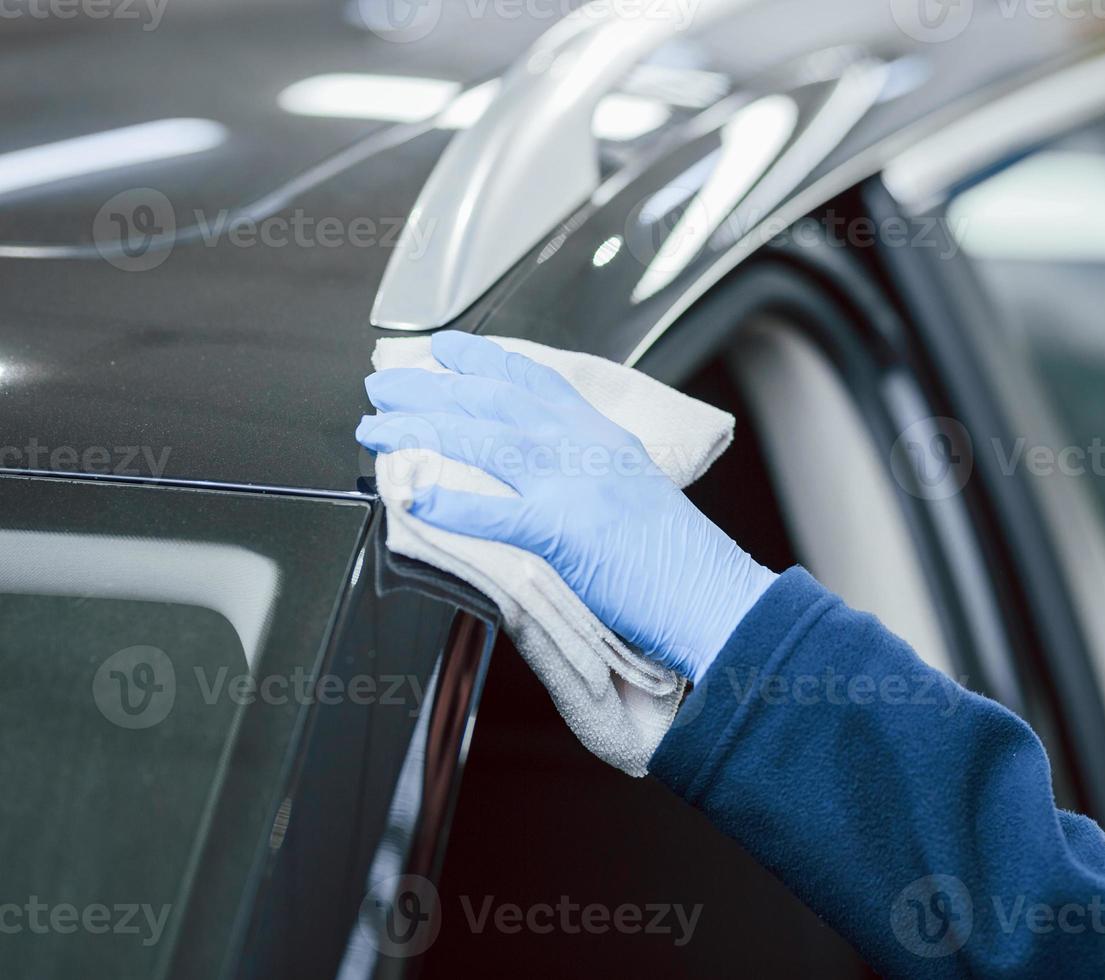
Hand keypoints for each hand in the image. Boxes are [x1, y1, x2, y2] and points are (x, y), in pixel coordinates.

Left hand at [355, 331, 776, 683]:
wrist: (716, 598)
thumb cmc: (680, 562)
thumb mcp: (637, 494)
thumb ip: (592, 475)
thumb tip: (544, 481)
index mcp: (605, 436)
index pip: (535, 381)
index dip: (482, 359)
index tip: (444, 349)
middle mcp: (587, 447)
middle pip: (496, 400)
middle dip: (432, 388)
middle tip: (384, 385)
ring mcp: (576, 485)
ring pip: (485, 440)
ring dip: (422, 430)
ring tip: (376, 428)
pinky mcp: (566, 532)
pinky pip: (495, 511)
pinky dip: (451, 501)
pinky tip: (413, 493)